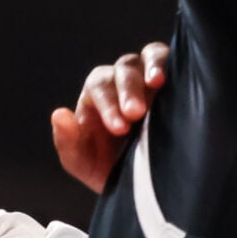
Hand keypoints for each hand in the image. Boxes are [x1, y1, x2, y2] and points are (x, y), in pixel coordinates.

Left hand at [51, 42, 168, 193]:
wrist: (144, 182)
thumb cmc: (110, 169)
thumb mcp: (83, 163)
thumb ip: (67, 142)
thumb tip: (58, 114)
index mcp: (97, 96)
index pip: (100, 86)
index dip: (108, 103)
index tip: (120, 129)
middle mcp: (122, 80)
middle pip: (123, 69)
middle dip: (128, 90)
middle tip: (135, 114)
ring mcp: (150, 76)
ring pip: (149, 55)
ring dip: (152, 67)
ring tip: (156, 83)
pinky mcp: (177, 80)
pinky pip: (173, 59)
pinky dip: (171, 63)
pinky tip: (171, 79)